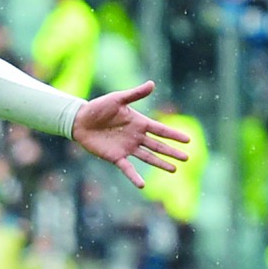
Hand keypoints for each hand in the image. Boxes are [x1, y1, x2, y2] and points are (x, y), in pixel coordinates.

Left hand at [71, 81, 190, 187]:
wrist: (79, 119)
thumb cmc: (98, 107)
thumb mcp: (117, 99)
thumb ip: (135, 94)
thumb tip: (152, 83)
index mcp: (138, 123)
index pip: (160, 130)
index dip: (174, 135)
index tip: (188, 140)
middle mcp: (135, 136)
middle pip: (158, 145)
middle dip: (172, 152)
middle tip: (187, 158)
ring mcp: (127, 147)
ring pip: (148, 157)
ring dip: (161, 163)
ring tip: (174, 169)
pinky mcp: (116, 156)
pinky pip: (128, 168)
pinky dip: (134, 177)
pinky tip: (142, 185)